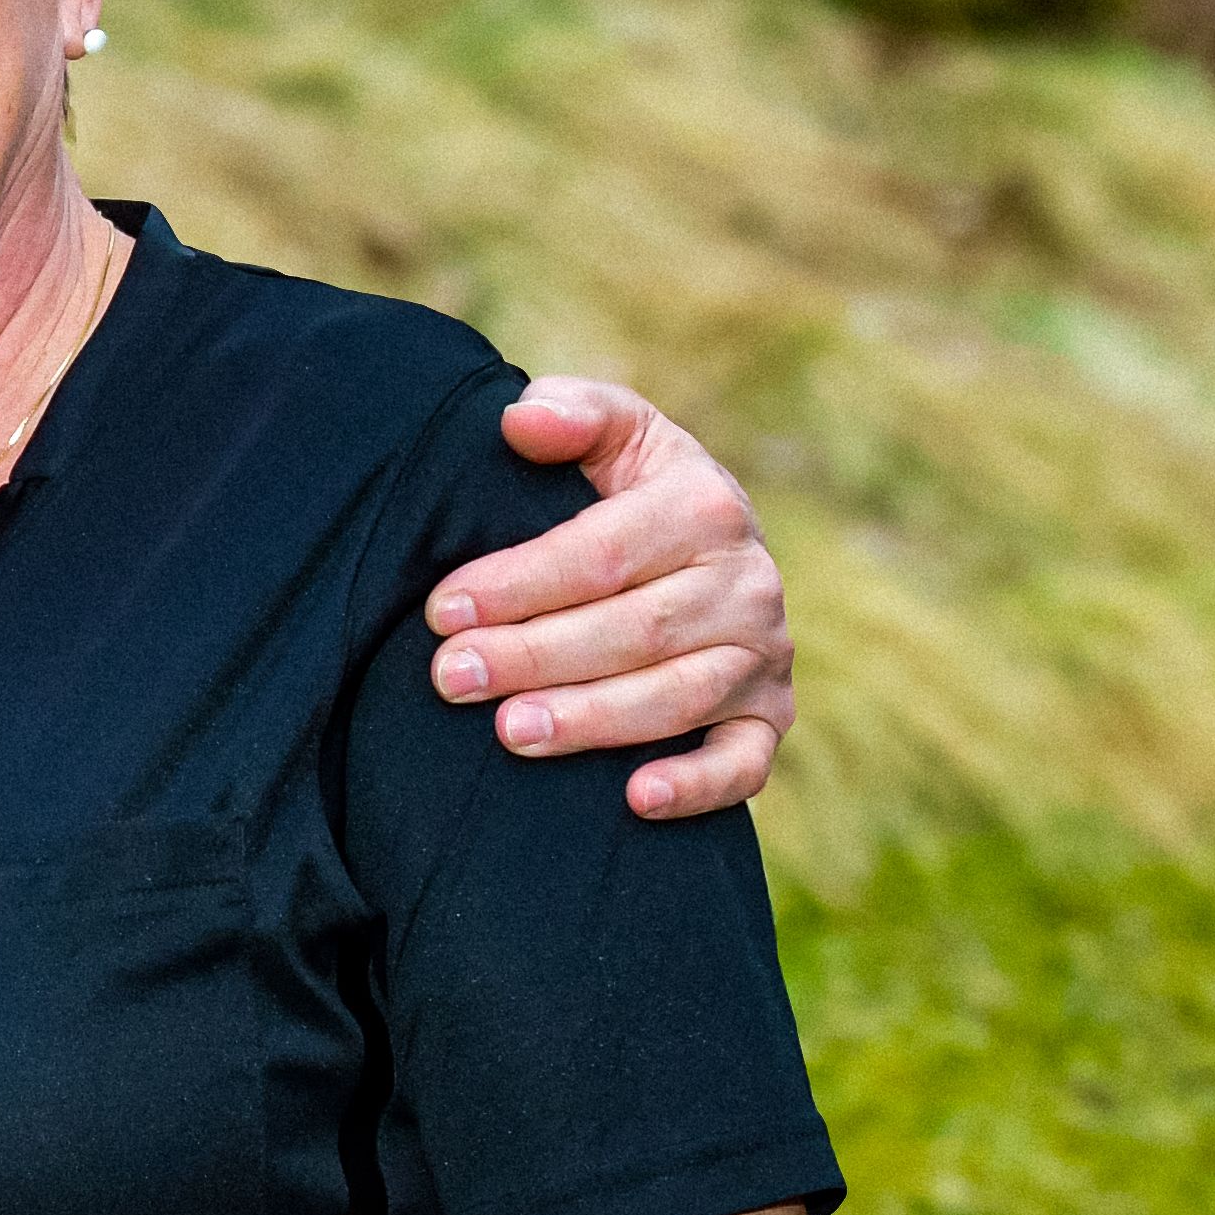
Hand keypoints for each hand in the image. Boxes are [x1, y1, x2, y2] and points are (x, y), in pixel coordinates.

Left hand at [431, 379, 794, 820]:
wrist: (704, 550)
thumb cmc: (631, 492)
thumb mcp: (613, 435)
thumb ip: (571, 414)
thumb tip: (520, 420)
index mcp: (705, 505)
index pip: (603, 552)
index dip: (519, 582)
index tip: (444, 609)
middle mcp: (748, 582)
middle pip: (634, 629)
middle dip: (535, 656)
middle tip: (452, 677)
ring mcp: (764, 656)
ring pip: (679, 697)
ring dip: (592, 720)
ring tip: (510, 732)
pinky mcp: (770, 718)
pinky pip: (745, 763)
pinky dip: (697, 786)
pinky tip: (635, 800)